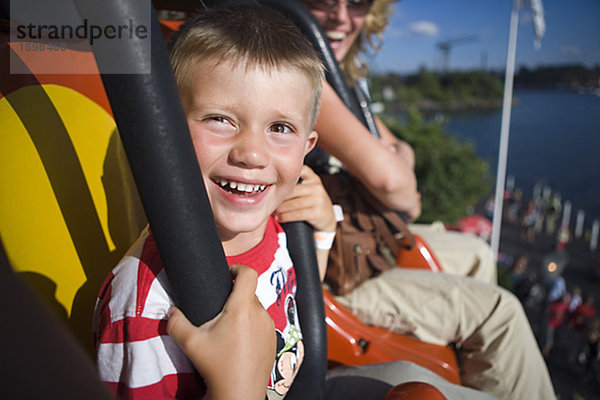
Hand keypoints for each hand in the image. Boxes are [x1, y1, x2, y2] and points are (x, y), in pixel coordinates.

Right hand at [167, 265, 275, 399]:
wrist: (239, 394)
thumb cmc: (217, 367)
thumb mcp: (190, 344)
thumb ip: (176, 322)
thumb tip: (171, 310)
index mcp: (241, 309)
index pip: (248, 273)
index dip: (238, 267)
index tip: (227, 273)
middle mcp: (259, 314)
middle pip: (249, 292)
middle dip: (235, 296)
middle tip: (219, 309)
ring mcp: (269, 327)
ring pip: (256, 308)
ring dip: (243, 311)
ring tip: (227, 328)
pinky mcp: (273, 339)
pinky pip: (262, 323)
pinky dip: (252, 325)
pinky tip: (239, 340)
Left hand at [274, 166, 335, 232]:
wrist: (328, 218)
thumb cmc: (313, 202)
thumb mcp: (310, 188)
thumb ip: (297, 182)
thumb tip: (271, 184)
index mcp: (313, 178)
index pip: (300, 170)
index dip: (286, 173)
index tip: (274, 179)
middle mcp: (316, 187)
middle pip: (292, 190)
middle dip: (278, 197)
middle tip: (267, 202)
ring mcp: (318, 199)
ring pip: (293, 203)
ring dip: (280, 209)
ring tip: (272, 211)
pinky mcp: (317, 212)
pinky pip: (297, 214)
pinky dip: (286, 216)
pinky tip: (279, 218)